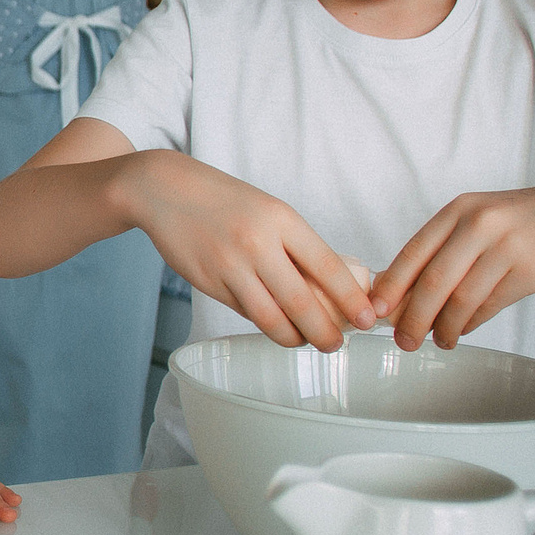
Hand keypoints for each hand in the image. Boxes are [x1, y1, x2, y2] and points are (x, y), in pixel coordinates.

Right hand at [122, 152, 375, 348]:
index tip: (368, 319)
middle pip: (301, 301)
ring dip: (293, 337)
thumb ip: (295, 246)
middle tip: (336, 344)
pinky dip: (264, 323)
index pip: (328, 265)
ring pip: (271, 317)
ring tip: (305, 341)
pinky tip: (274, 325)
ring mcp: (230, 264)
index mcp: (281, 219)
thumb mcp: (268, 211)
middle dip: (325, 332)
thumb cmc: (225, 201)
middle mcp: (258, 242)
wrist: (166, 190)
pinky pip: (244, 312)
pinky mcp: (207, 281)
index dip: (351, 298)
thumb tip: (329, 289)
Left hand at [371, 175, 534, 349]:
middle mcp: (479, 224)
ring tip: (438, 340)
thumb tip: (406, 292)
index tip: (374, 312)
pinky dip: (471, 324)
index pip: (412, 252)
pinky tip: (464, 330)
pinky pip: (490, 307)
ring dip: (444, 328)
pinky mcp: (532, 271)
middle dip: (412, 318)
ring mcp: (507, 247)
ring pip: (461, 300)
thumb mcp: (485, 219)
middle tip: (403, 341)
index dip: (390, 287)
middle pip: (432, 283)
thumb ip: (449, 249)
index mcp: (461, 209)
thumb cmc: (531, 219)